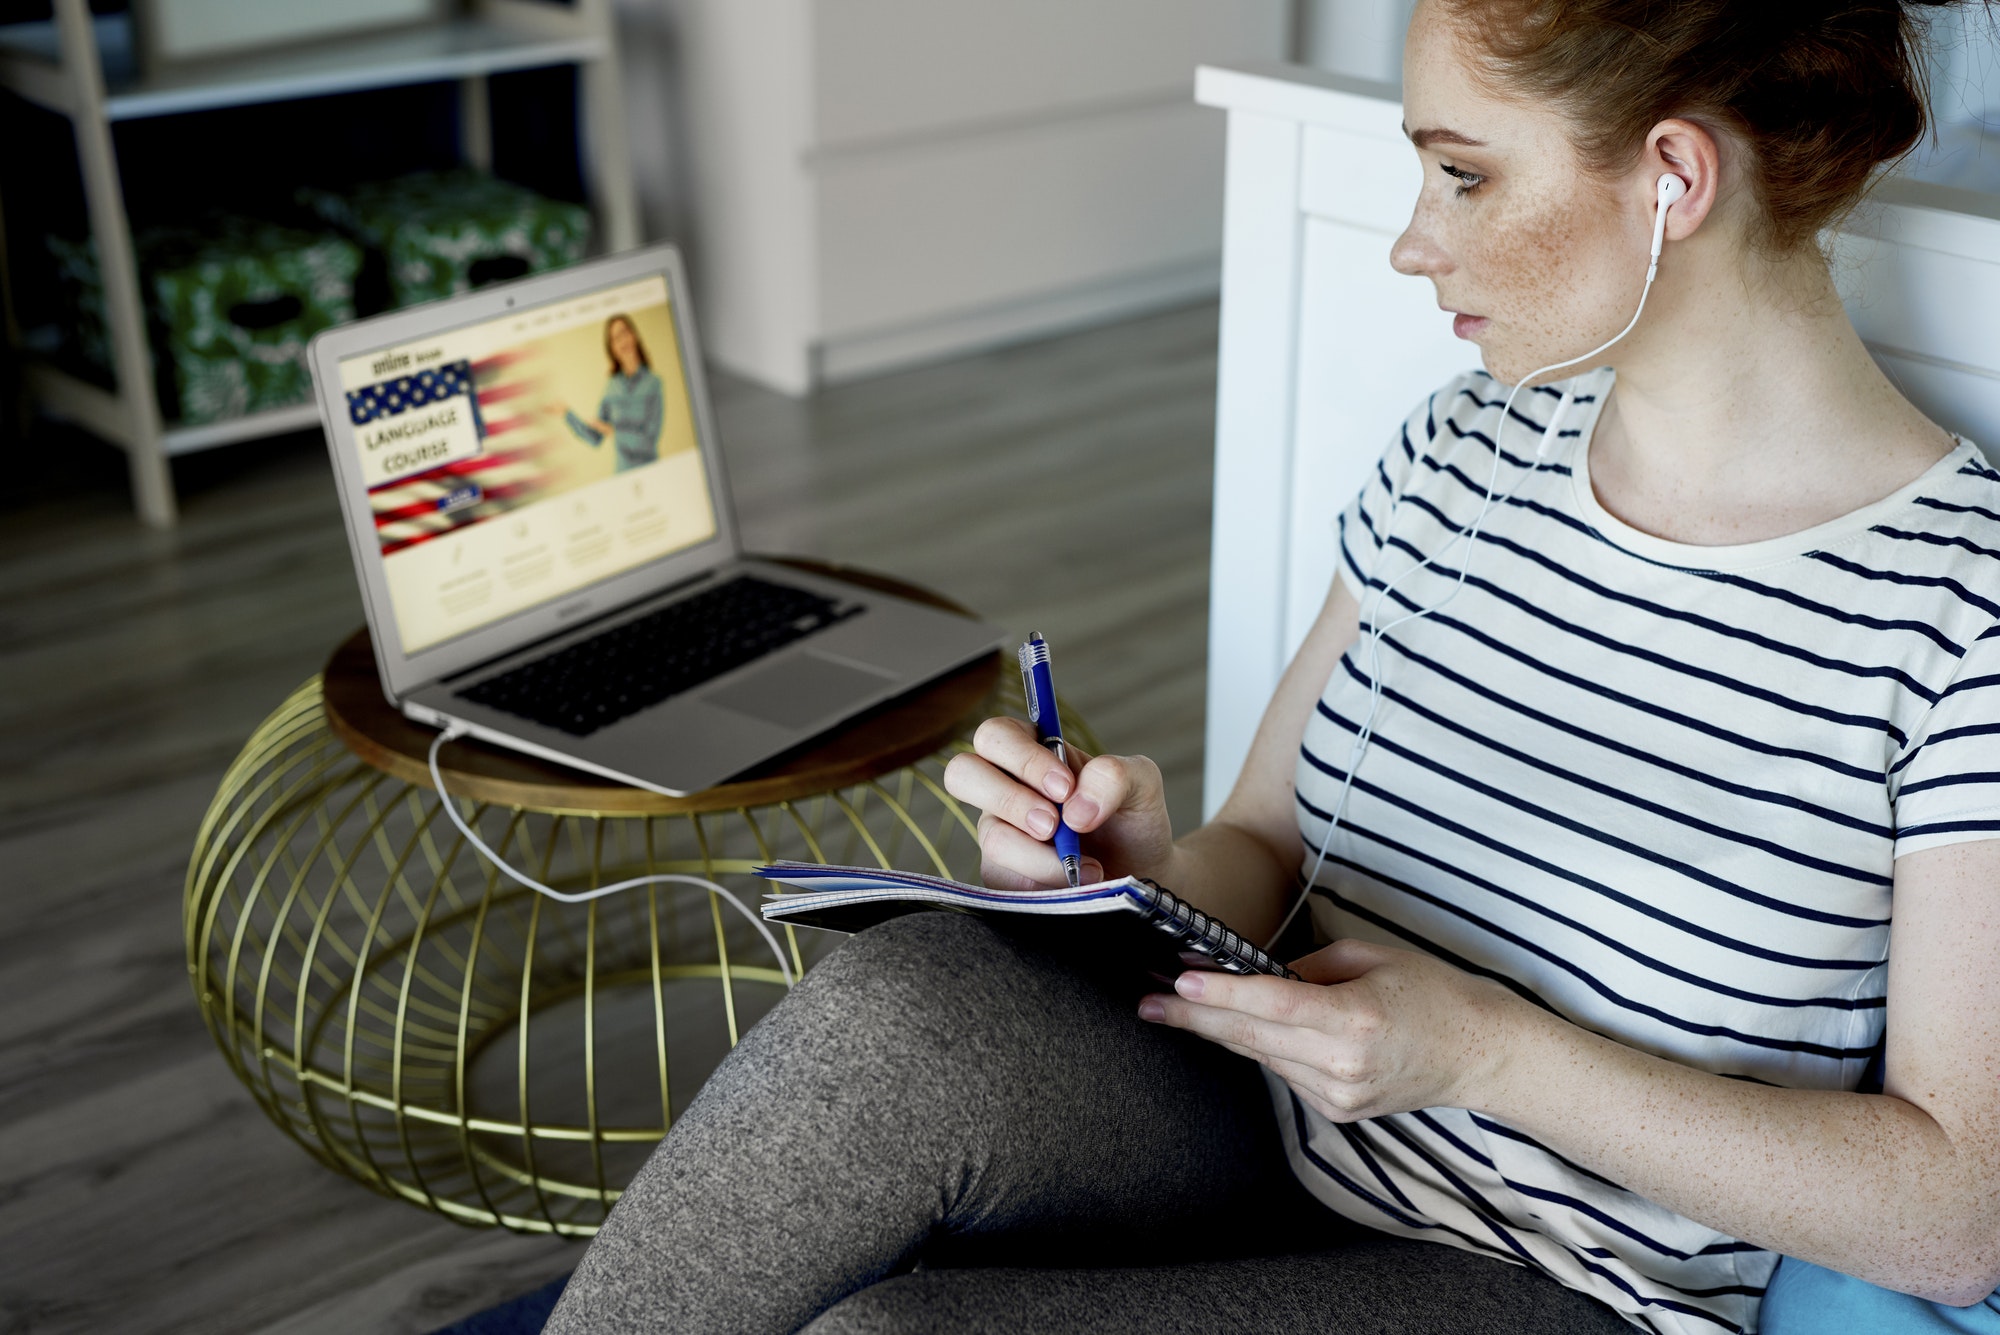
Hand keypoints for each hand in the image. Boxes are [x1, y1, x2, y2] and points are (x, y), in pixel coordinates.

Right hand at [942, 716, 1173, 890]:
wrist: (1141, 873)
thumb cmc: (1132, 819)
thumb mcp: (1141, 782)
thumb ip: (1114, 776)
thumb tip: (1074, 810)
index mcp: (1031, 751)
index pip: (995, 736)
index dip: (1022, 758)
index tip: (1065, 787)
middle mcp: (1004, 788)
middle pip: (962, 773)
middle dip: (1009, 799)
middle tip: (1053, 825)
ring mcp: (998, 832)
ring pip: (991, 836)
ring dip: (1039, 854)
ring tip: (1085, 866)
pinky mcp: (1001, 876)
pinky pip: (1004, 880)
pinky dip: (1045, 884)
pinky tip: (1076, 885)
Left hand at [1138, 940, 1525, 1120]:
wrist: (1480, 1054)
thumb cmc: (1433, 992)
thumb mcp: (1373, 956)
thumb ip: (1309, 965)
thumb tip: (1257, 972)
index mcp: (1355, 1018)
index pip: (1272, 1005)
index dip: (1221, 994)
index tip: (1178, 981)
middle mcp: (1343, 1063)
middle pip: (1253, 1036)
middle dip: (1194, 1019)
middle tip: (1146, 1002)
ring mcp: (1339, 1094)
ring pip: (1262, 1056)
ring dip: (1220, 1031)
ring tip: (1172, 1008)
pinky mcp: (1337, 1109)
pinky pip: (1283, 1071)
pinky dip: (1260, 1047)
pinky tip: (1236, 1029)